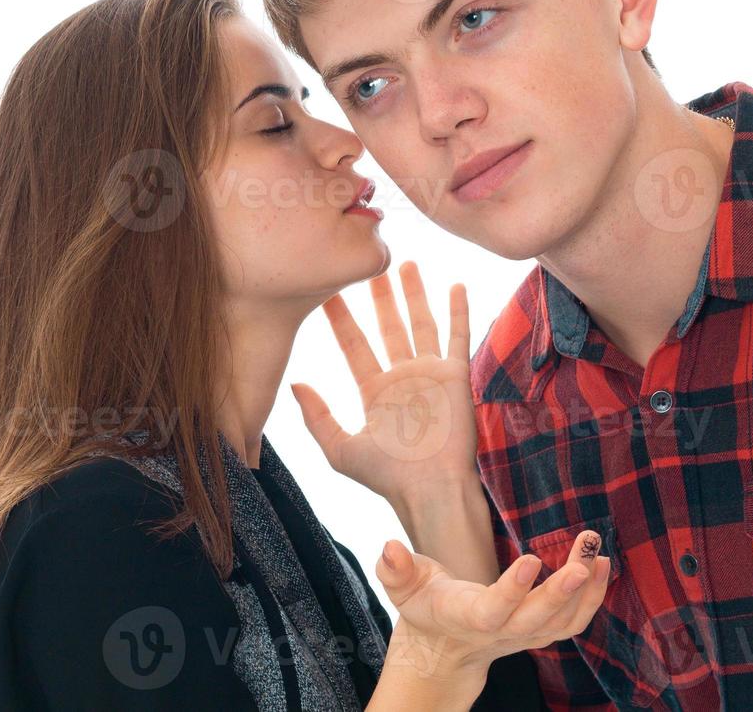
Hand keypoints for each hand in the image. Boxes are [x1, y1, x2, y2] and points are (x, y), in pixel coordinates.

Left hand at [291, 260, 478, 504]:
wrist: (431, 488)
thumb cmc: (387, 476)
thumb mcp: (341, 448)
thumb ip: (317, 417)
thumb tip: (295, 383)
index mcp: (376, 392)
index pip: (354, 346)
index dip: (341, 319)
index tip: (328, 292)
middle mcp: (403, 378)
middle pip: (388, 327)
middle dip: (379, 297)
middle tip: (371, 265)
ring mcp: (431, 374)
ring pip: (420, 323)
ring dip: (414, 294)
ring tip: (405, 263)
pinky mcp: (457, 376)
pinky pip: (458, 336)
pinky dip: (458, 311)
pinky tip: (454, 286)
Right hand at [374, 531, 611, 681]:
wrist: (444, 648)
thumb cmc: (426, 607)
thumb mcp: (404, 587)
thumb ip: (396, 570)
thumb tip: (389, 548)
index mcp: (467, 617)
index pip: (492, 610)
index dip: (513, 590)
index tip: (532, 559)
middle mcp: (501, 631)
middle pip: (536, 621)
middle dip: (562, 592)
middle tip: (584, 557)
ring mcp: (526, 634)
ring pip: (562, 623)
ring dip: (586, 591)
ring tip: (597, 553)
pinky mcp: (542, 630)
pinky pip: (574, 622)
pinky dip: (593, 598)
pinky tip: (603, 565)